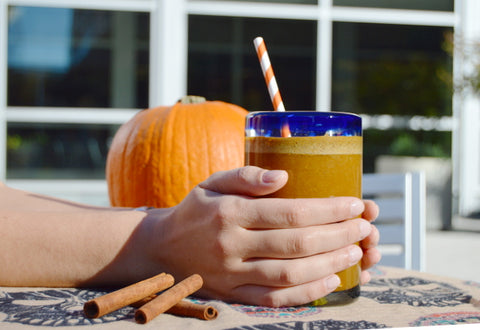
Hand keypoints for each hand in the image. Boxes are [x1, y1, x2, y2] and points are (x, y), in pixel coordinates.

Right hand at [151, 166, 379, 306]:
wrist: (163, 248)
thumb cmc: (196, 210)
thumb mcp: (213, 182)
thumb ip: (246, 176)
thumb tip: (284, 175)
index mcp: (230, 213)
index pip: (290, 212)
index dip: (328, 210)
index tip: (355, 204)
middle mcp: (232, 246)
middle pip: (297, 244)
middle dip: (338, 235)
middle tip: (363, 227)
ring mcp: (232, 275)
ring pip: (290, 274)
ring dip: (329, 264)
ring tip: (355, 252)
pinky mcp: (233, 295)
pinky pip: (275, 299)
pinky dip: (306, 293)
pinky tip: (331, 280)